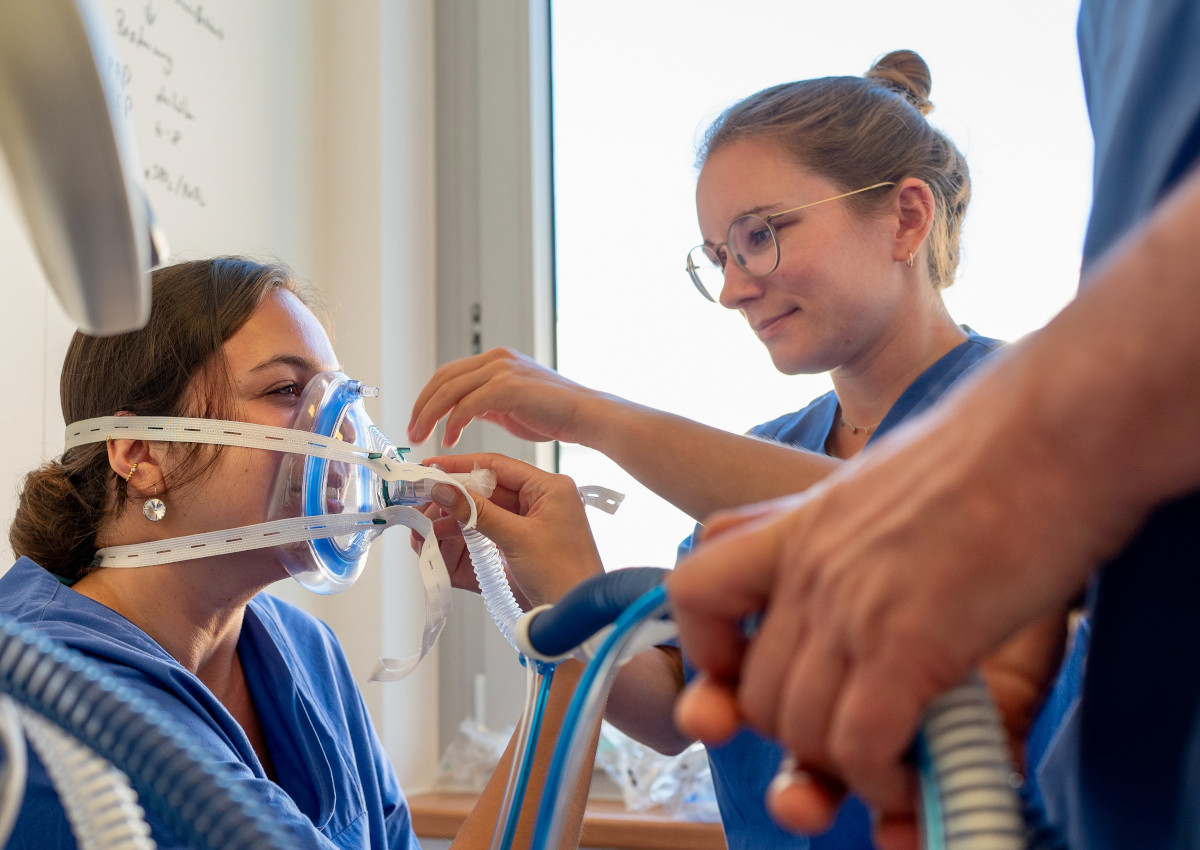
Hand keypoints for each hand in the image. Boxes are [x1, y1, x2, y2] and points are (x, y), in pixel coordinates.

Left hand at [408, 348, 603, 447]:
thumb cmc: (555, 414)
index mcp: (495, 359)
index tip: (419, 420)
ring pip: (449, 391)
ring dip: (430, 416)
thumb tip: (462, 414)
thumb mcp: (512, 404)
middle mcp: (495, 359)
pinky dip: (453, 424)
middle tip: (413, 432)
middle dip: (422, 407)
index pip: (449, 373)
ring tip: (423, 438)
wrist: (585, 414)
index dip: (428, 397)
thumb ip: (486, 403)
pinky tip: (451, 439)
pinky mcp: (506, 387)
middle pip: (442, 379)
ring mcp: (500, 370)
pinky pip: (467, 405)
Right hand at [416, 452, 603, 607]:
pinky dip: (468, 533)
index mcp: (549, 488)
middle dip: (455, 496)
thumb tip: (444, 489)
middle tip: (424, 500)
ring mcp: (532, 522)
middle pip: (489, 488)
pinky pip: (491, 530)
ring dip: (458, 518)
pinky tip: (445, 537)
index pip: (498, 466)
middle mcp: (541, 500)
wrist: (576, 617)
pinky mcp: (523, 544)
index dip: (461, 465)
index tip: (431, 466)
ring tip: (429, 526)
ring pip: (486, 511)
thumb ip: (478, 511)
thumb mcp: (516, 538)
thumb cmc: (563, 575)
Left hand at [668, 389, 1125, 848]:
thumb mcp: (885, 479)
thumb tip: (861, 584)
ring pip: (800, 731)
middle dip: (801, 736)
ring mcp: (851, 606)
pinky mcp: (907, 642)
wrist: (1058, 426)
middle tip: (856, 740)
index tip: (752, 673)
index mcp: (798, 526)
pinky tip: (918, 772)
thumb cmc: (996, 450)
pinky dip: (883, 779)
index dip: (711, 649)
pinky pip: (859, 747)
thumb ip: (850, 532)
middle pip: (754, 693)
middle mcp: (809, 568)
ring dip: (846, 767)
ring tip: (894, 763)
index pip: (694, 590)